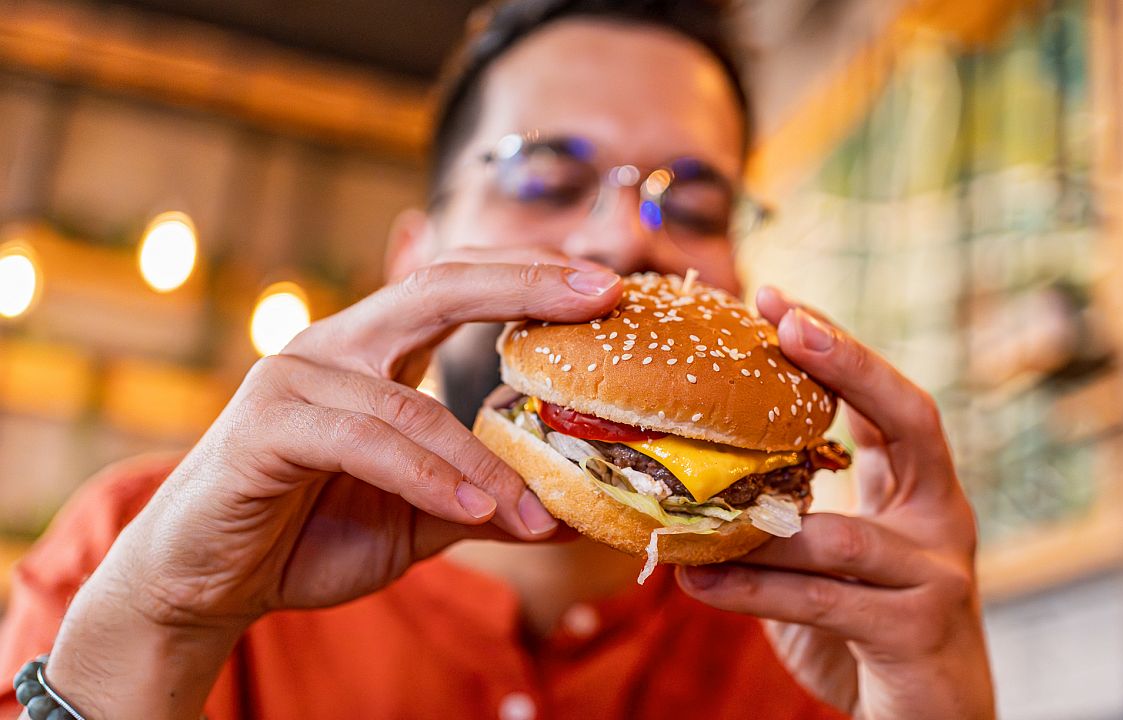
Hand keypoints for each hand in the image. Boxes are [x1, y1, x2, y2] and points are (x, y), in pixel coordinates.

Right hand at [46, 250, 622, 718]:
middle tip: (601, 295)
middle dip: (524, 284)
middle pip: (437, 288)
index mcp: (373, 350)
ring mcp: (294, 378)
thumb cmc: (309, 533)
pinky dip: (429, 479)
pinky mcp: (265, 427)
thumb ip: (485, 500)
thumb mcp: (420, 516)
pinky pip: (366, 442)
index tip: (606, 285)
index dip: (529, 275)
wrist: (206, 582)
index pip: (458, 284)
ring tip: (539, 513)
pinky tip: (476, 514)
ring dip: (485, 464)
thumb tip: (572, 513)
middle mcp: (334, 345)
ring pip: (412, 403)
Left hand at [675, 287, 994, 719]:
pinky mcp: (920, 632)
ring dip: (757, 525)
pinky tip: (696, 583)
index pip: (891, 401)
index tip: (777, 299)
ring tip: (684, 510)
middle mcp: (943, 520)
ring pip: (842, 534)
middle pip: (912, 419)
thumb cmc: (866, 633)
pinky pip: (826, 601)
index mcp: (922, 492)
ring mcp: (940, 575)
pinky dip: (755, 590)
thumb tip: (690, 468)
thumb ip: (790, 511)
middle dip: (849, 364)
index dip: (841, 348)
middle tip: (784, 323)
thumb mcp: (831, 559)